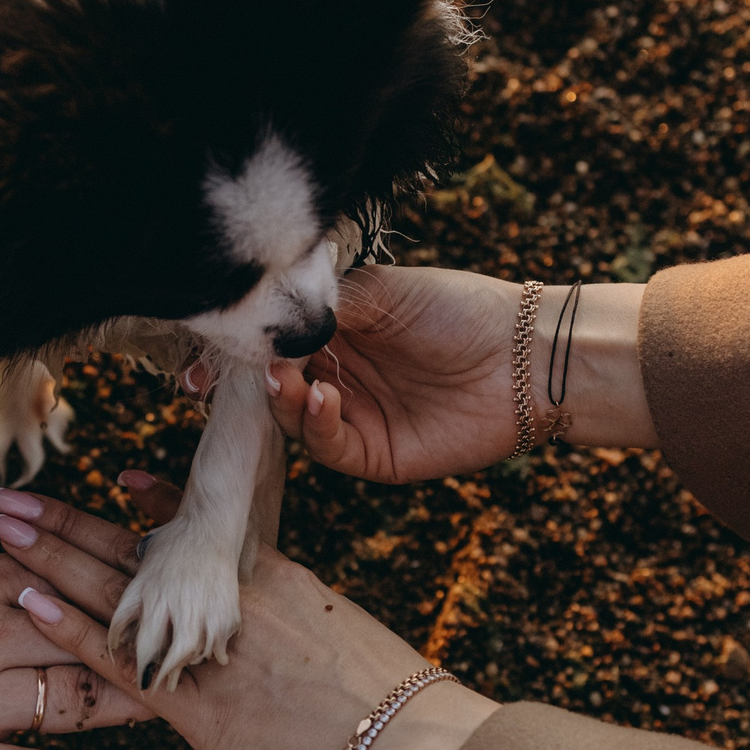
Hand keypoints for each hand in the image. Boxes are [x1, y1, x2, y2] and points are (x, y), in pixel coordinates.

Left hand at [0, 479, 497, 749]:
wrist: (402, 733)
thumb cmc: (376, 685)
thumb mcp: (326, 618)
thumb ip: (279, 593)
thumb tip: (266, 593)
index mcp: (260, 579)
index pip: (183, 538)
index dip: (130, 514)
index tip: (96, 486)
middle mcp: (223, 602)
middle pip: (129, 553)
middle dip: (64, 524)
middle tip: (7, 496)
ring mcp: (206, 649)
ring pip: (112, 593)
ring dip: (50, 558)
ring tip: (1, 525)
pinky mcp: (196, 706)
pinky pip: (119, 660)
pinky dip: (70, 628)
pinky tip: (26, 601)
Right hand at [263, 267, 654, 480]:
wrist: (524, 354)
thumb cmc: (458, 309)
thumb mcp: (379, 293)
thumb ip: (321, 308)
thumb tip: (265, 325)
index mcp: (338, 333)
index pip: (276, 344)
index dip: (247, 346)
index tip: (224, 342)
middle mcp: (340, 376)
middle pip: (275, 386)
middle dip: (255, 378)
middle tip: (248, 366)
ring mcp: (356, 417)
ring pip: (293, 419)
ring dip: (282, 400)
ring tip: (286, 379)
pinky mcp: (375, 456)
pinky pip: (329, 447)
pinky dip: (315, 424)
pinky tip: (322, 397)